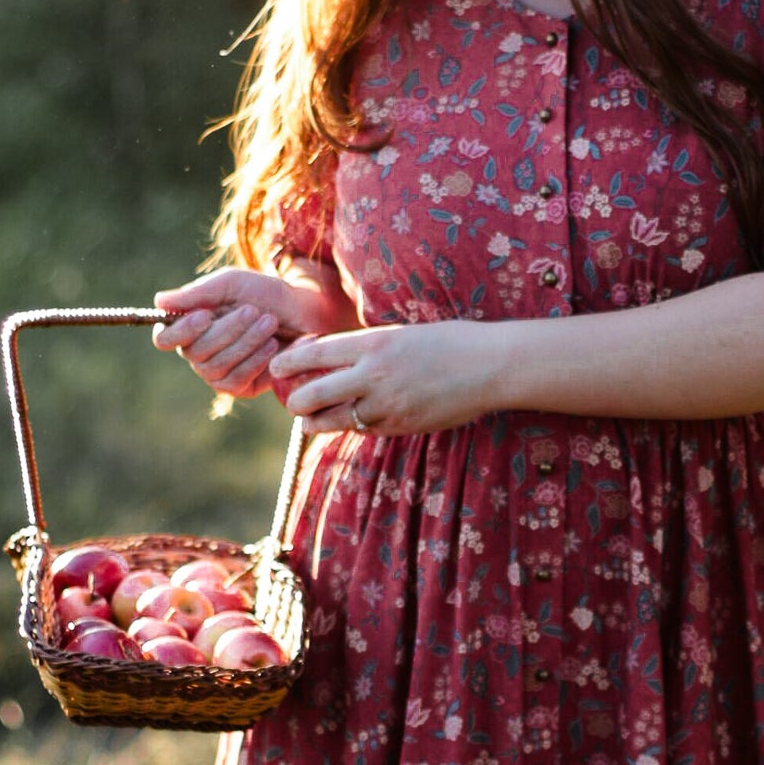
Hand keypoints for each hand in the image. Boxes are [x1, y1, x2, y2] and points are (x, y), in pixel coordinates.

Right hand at [153, 258, 354, 401]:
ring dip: (244, 342)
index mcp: (191, 327)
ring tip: (269, 323)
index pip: (165, 339)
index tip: (205, 315)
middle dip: (227, 330)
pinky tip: (272, 346)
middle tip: (253, 311)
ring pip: (214, 367)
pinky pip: (235, 381)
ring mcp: (218, 373)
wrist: (304, 312)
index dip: (180, 331)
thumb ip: (197, 293)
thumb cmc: (265, 294)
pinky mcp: (241, 388)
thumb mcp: (232, 284)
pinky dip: (253, 362)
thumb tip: (159, 301)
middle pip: (194, 352)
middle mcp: (199, 353)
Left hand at [270, 318, 506, 434]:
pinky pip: (365, 429)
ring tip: (308, 423)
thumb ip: (368, 348)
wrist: (488, 366)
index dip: (288, 364)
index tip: (275, 369)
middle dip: (296, 402)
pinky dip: (354, 427)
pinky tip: (350, 423)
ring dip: (317, 423)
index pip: (316, 354)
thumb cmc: (448, 342)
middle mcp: (374, 374)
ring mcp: (387, 404)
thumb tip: (335, 358)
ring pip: (337, 420)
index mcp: (373, 343)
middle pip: (316, 394)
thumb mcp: (401, 334)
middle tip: (291, 403)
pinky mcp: (401, 426)